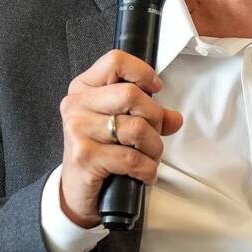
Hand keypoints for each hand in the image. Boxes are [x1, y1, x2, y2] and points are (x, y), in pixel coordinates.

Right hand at [58, 50, 182, 227]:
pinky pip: (132, 158)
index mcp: (83, 88)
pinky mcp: (85, 156)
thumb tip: (174, 118)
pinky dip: (147, 169)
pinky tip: (144, 173)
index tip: (155, 89)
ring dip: (154, 147)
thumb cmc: (98, 151)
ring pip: (137, 128)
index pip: (116, 61)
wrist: (76, 190)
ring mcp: (78, 130)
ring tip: (149, 156)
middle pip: (131, 94)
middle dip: (154, 117)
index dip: (143, 72)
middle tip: (154, 133)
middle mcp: (77, 105)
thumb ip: (149, 115)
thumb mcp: (120, 126)